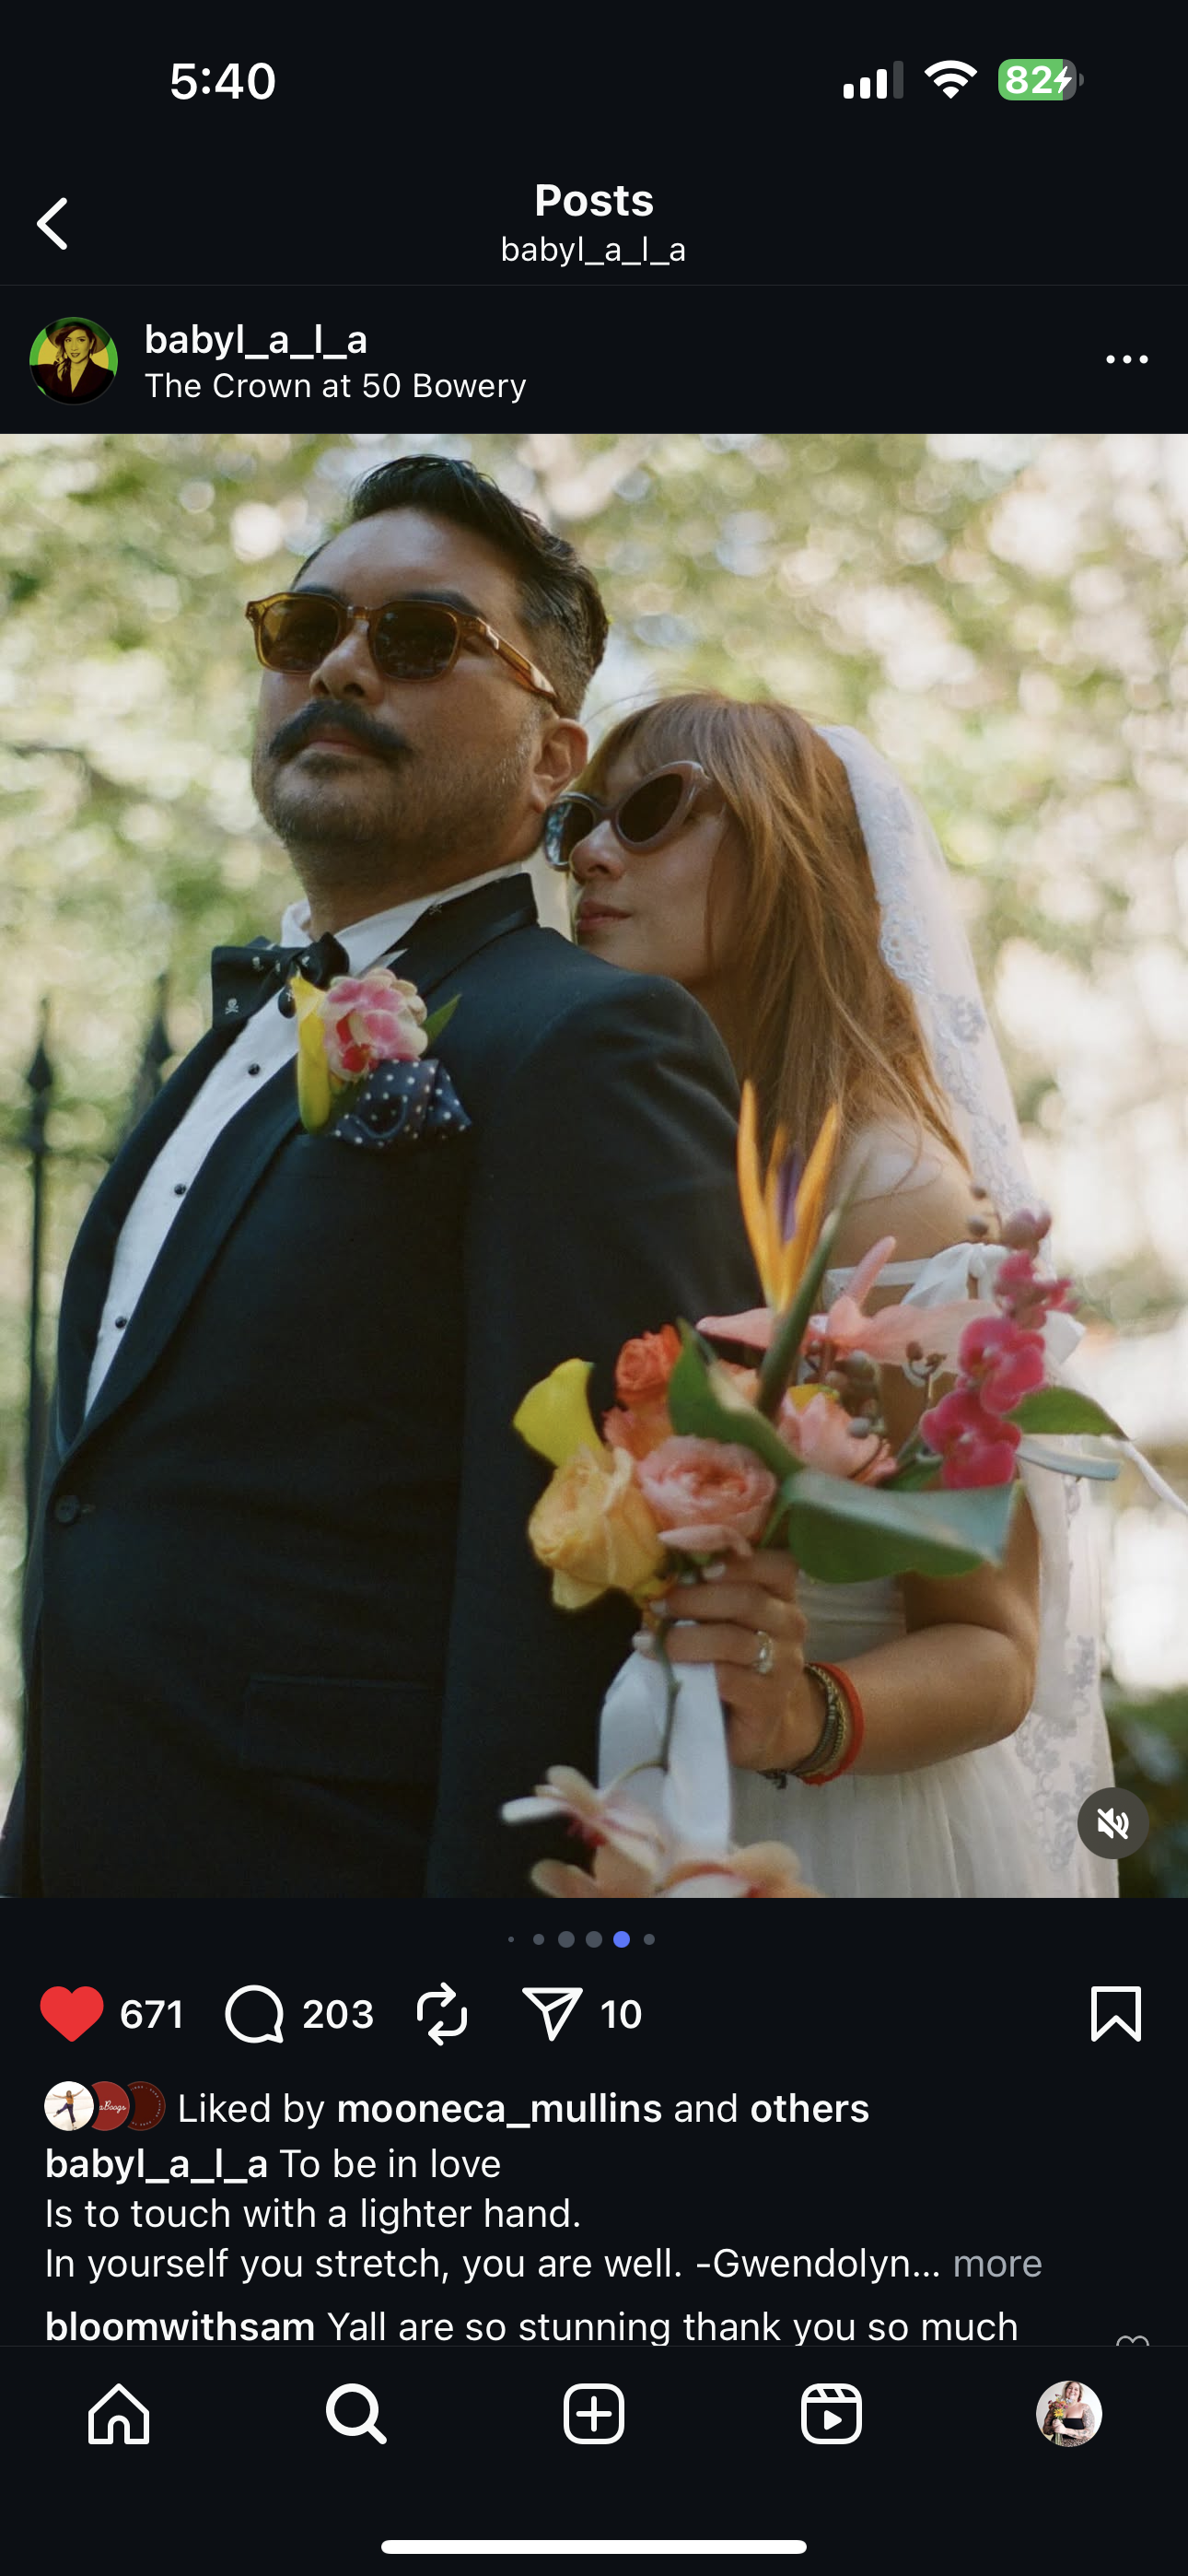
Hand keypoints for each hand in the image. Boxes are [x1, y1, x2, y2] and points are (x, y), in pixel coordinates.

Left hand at [645, 1551, 822, 1773]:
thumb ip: (707, 1591)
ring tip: (647, 1639)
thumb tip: (659, 1568)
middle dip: (694, 1597)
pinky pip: (727, 1677)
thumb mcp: (723, 1619)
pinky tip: (662, 1666)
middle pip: (746, 1598)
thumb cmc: (733, 1661)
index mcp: (781, 1595)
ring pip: (732, 1639)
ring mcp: (784, 1663)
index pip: (774, 1562)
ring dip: (683, 1637)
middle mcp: (790, 1624)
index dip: (730, 1553)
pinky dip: (689, 1668)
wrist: (758, 1725)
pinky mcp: (769, 1699)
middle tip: (656, 1604)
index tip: (682, 1552)